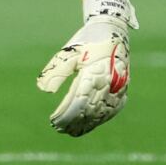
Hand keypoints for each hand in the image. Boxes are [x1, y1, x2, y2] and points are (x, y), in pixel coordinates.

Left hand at [37, 0, 136, 136]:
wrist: (114, 32)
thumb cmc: (87, 41)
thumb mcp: (69, 52)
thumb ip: (56, 71)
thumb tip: (43, 89)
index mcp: (94, 73)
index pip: (77, 101)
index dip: (66, 114)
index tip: (53, 121)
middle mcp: (109, 84)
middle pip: (88, 110)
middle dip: (73, 122)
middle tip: (58, 129)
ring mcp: (118, 89)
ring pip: (100, 113)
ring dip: (85, 124)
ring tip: (70, 132)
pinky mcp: (122, 92)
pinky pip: (110, 111)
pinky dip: (98, 120)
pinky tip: (87, 126)